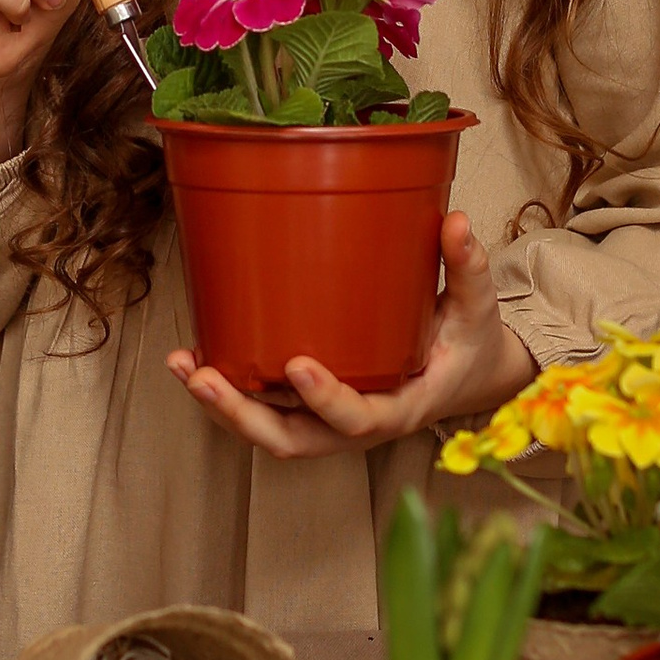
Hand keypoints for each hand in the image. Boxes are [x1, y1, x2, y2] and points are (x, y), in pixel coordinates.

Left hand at [168, 214, 535, 462]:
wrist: (463, 375)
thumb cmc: (467, 343)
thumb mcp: (477, 307)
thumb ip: (467, 267)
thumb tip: (456, 219)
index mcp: (402, 408)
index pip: (360, 419)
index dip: (327, 400)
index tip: (297, 365)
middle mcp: (356, 426)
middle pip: (293, 439)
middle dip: (242, 415)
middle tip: (203, 377)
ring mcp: (327, 422)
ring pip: (268, 430)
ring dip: (221, 406)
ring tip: (182, 364)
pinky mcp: (308, 408)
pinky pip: (263, 411)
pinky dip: (226, 393)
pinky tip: (192, 358)